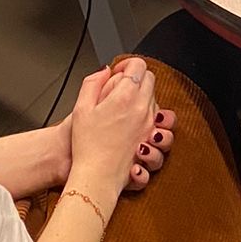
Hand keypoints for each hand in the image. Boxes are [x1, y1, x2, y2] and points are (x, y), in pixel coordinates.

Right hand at [66, 56, 156, 202]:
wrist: (96, 177)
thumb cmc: (87, 147)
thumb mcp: (81, 108)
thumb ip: (92, 83)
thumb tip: (105, 70)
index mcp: (125, 96)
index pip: (139, 65)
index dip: (128, 64)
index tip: (120, 71)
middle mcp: (142, 108)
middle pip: (150, 79)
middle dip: (137, 79)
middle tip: (122, 88)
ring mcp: (150, 124)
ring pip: (157, 99)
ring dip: (145, 99)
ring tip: (130, 107)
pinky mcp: (152, 140)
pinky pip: (159, 121)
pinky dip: (151, 120)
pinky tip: (138, 125)